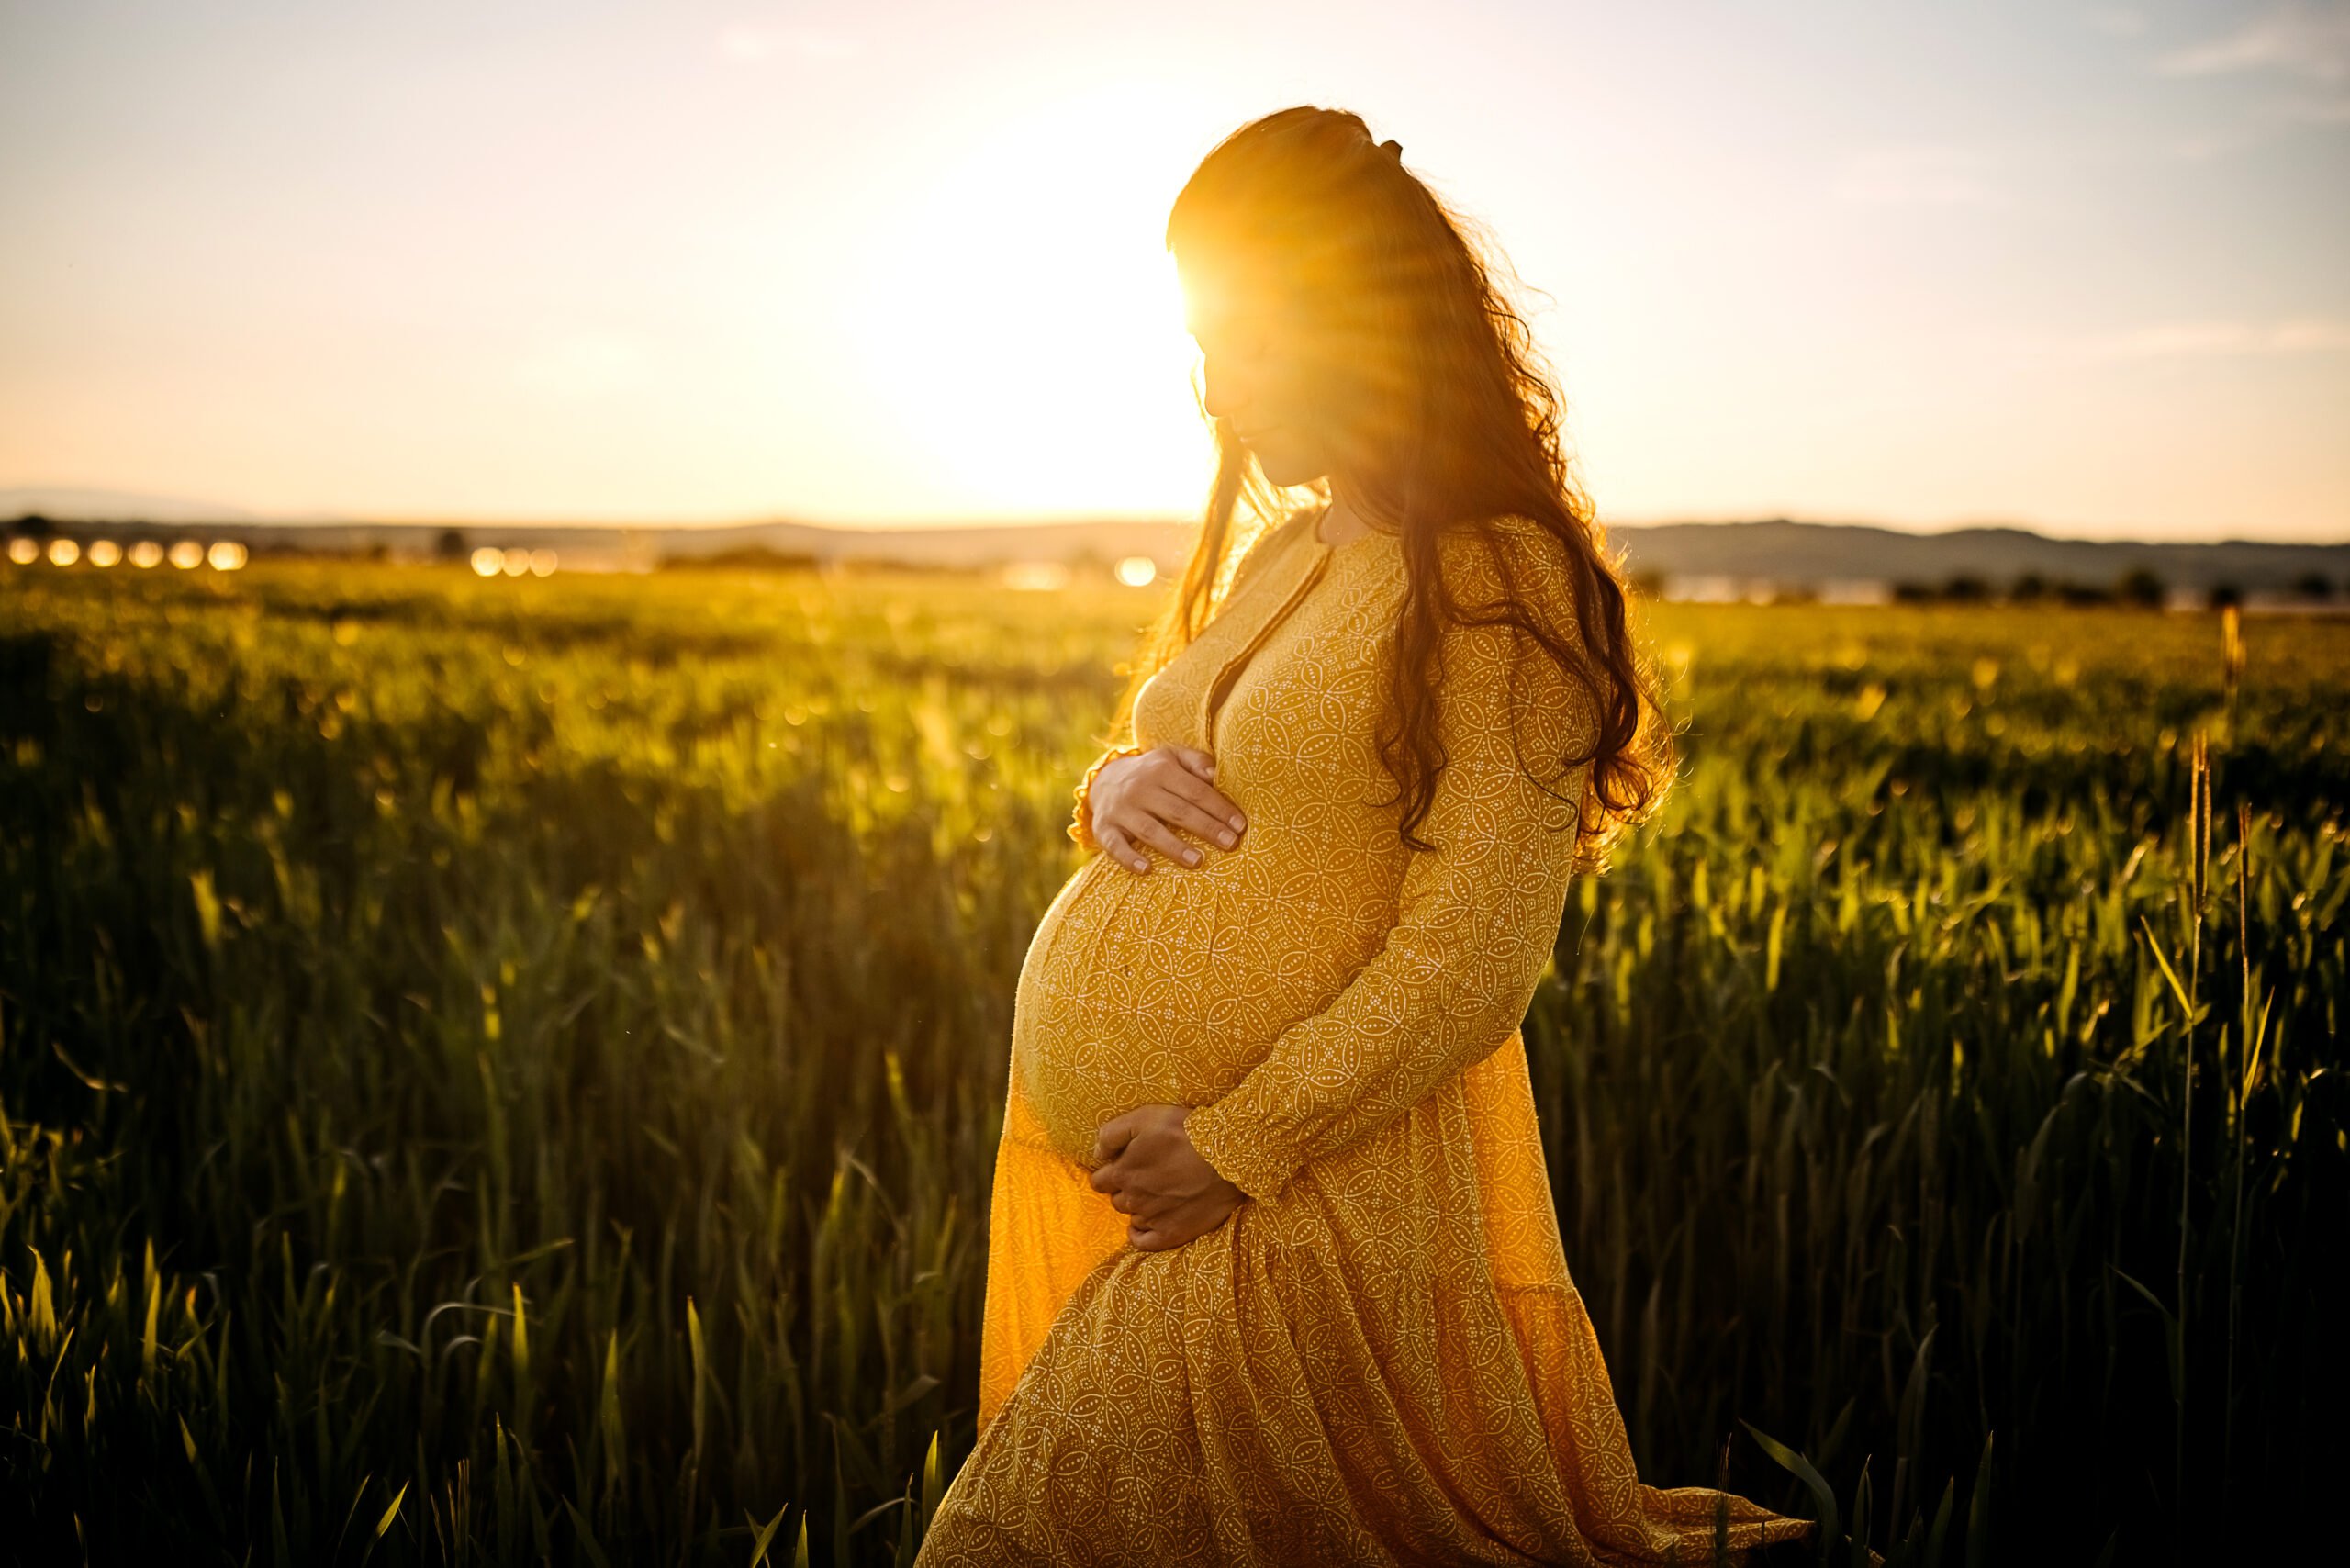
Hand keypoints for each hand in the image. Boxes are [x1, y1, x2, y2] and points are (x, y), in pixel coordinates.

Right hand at [1087, 745, 1246, 874]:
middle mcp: (1140, 789)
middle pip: (1177, 811)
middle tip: (1231, 844)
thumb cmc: (1152, 773)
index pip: (1195, 791)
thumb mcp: (1173, 757)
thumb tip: (1217, 774)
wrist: (1105, 779)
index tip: (1240, 826)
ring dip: (1174, 847)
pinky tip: (1146, 870)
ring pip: (1150, 830)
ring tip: (1198, 861)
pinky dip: (1129, 858)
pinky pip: (1115, 845)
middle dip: (1206, 828)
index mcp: (1161, 770)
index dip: (1219, 808)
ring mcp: (1121, 810)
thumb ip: (1197, 762)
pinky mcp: (1104, 828)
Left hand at [1088, 1104, 1245, 1250]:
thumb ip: (1111, 1134)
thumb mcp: (1144, 1118)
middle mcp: (1133, 1199)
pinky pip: (1143, 1242)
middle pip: (1116, 1199)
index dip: (1110, 1172)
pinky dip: (1140, 1234)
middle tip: (1146, 1176)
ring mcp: (1152, 1219)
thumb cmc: (1185, 1132)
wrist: (1227, 1156)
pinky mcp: (1172, 1233)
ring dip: (1138, 1207)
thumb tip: (1097, 1154)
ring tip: (1157, 1194)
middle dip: (1126, 1189)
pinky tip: (1147, 1224)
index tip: (1124, 1165)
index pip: (1100, 1180)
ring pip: (1132, 1217)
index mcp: (1122, 1172)